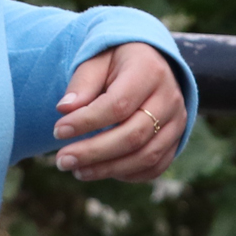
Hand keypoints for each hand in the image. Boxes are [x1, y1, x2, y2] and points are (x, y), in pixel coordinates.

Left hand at [51, 42, 186, 182]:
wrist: (149, 62)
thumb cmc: (117, 62)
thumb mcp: (97, 60)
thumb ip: (82, 83)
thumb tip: (64, 110)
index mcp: (149, 70)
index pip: (118, 105)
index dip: (86, 122)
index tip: (58, 131)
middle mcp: (169, 97)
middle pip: (133, 135)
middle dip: (94, 152)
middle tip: (62, 160)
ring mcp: (177, 121)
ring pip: (145, 156)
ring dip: (108, 169)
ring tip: (77, 170)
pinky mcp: (177, 139)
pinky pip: (155, 167)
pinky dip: (127, 174)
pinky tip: (101, 170)